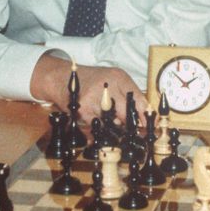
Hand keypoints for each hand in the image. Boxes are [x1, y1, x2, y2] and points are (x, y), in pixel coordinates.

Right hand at [30, 54, 145, 123]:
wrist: (62, 77)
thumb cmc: (92, 80)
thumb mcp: (112, 80)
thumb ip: (127, 94)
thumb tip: (142, 117)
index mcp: (118, 77)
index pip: (138, 99)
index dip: (144, 115)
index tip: (147, 126)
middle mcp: (107, 86)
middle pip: (126, 112)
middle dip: (131, 125)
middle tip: (135, 133)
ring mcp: (94, 98)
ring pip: (112, 122)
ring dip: (116, 129)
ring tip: (115, 129)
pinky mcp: (83, 109)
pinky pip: (98, 126)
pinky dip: (101, 131)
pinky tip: (102, 131)